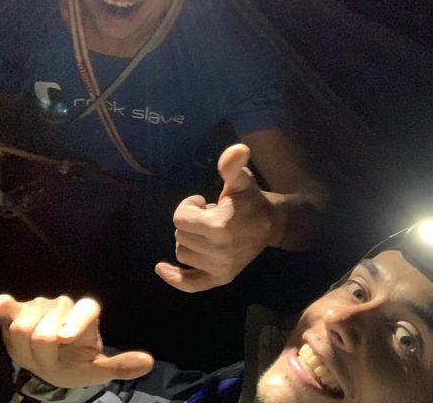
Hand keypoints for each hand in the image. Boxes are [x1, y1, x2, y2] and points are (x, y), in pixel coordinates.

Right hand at [0, 294, 152, 388]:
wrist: (52, 362)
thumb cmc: (76, 364)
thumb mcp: (98, 369)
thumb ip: (119, 366)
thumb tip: (148, 361)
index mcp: (86, 313)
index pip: (85, 307)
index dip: (73, 322)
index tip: (65, 338)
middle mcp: (63, 304)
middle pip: (47, 324)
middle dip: (43, 349)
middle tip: (47, 361)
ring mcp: (39, 305)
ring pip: (25, 322)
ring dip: (25, 346)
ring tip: (34, 355)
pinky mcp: (16, 309)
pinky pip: (7, 305)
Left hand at [155, 144, 272, 292]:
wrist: (271, 224)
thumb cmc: (250, 199)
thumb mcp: (241, 180)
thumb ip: (233, 166)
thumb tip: (237, 150)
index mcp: (220, 227)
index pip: (180, 219)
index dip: (188, 207)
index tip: (203, 202)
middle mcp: (219, 252)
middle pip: (179, 235)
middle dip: (189, 223)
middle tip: (209, 217)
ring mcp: (220, 268)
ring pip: (182, 253)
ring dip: (189, 241)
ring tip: (208, 232)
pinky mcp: (221, 279)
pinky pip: (191, 284)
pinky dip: (175, 278)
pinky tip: (161, 268)